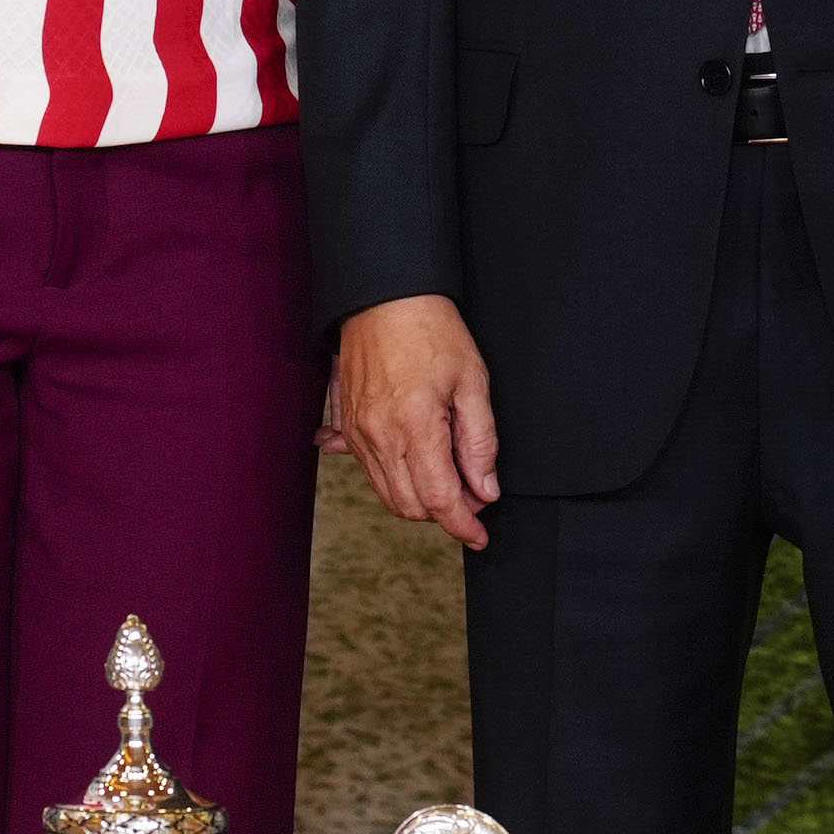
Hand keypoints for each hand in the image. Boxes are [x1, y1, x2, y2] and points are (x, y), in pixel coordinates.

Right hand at [332, 296, 499, 550]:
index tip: (480, 536)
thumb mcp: (472, 381)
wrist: (382, 298)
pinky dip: (396, 482)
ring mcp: (359, 433)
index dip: (462, 525)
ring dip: (420, 501)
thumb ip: (480, 441)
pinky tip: (417, 467)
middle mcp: (379, 436)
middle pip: (410, 506)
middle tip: (475, 496)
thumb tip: (485, 490)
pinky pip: (370, 473)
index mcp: (414, 425)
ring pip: (388, 495)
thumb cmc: (431, 330)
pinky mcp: (348, 426)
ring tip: (451, 480)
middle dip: (444, 514)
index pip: (438, 499)